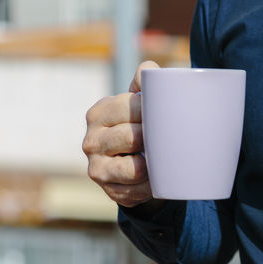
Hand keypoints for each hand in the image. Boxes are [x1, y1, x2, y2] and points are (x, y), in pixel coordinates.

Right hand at [83, 59, 165, 209]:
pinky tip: (158, 178)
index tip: (168, 113)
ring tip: (165, 158)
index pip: (131, 108)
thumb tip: (150, 72)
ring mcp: (96, 168)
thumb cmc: (139, 121)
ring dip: (153, 165)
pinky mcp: (108, 191)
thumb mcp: (139, 98)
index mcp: (99, 112)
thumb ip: (145, 77)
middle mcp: (91, 141)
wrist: (131, 159)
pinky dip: (151, 186)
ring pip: (133, 168)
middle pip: (132, 138)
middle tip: (171, 136)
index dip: (154, 111)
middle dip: (154, 138)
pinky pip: (136, 191)